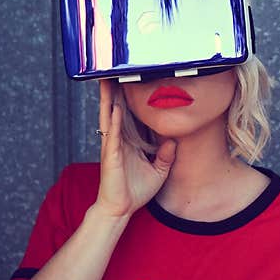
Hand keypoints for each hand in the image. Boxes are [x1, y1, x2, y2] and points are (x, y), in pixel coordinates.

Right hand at [91, 79, 176, 217]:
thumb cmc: (135, 191)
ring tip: (107, 80)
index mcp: (129, 142)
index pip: (130, 115)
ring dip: (109, 98)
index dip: (130, 98)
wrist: (121, 209)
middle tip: (113, 70)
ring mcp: (113, 146)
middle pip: (116, 109)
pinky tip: (116, 108)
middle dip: (115, 90)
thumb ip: (165, 156)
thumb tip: (173, 141)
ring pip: (109, 116)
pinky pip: (113, 134)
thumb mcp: (158, 171)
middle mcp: (119, 140)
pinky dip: (115, 121)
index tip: (132, 80)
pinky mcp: (110, 155)